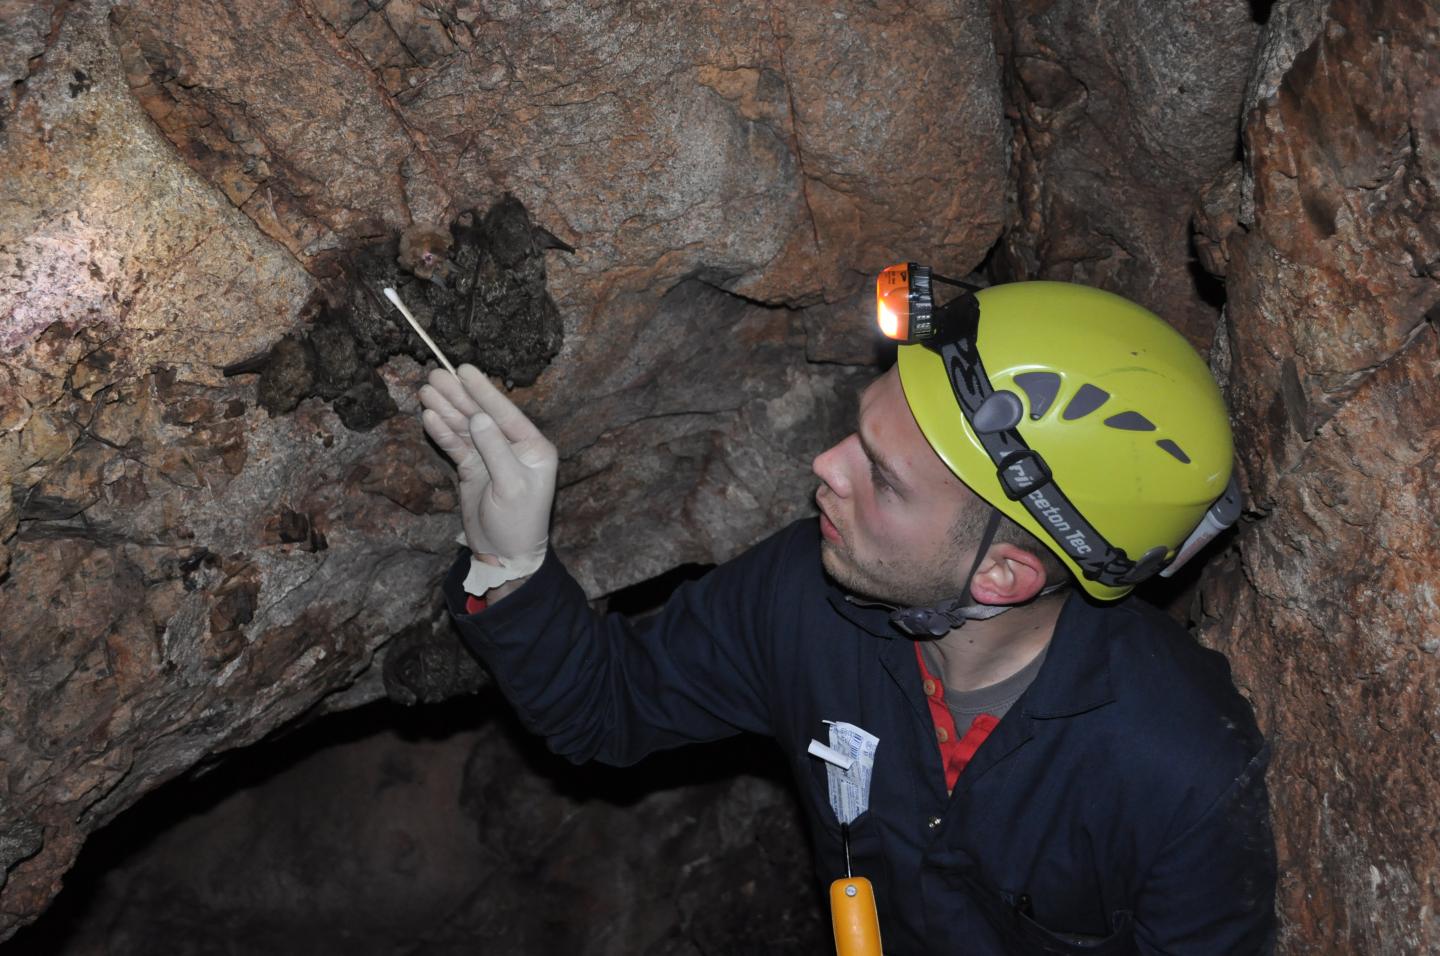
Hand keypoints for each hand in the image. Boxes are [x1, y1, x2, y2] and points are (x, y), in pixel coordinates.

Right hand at [418, 364, 556, 587]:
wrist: (504, 556)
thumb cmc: (519, 523)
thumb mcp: (511, 486)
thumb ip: (495, 449)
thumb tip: (477, 416)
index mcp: (533, 447)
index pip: (506, 413)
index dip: (484, 391)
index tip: (465, 369)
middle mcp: (513, 447)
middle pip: (481, 415)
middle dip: (459, 395)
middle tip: (435, 374)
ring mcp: (490, 456)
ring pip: (465, 428)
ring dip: (446, 409)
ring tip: (426, 390)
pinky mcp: (472, 468)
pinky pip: (456, 446)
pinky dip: (443, 433)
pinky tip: (429, 416)